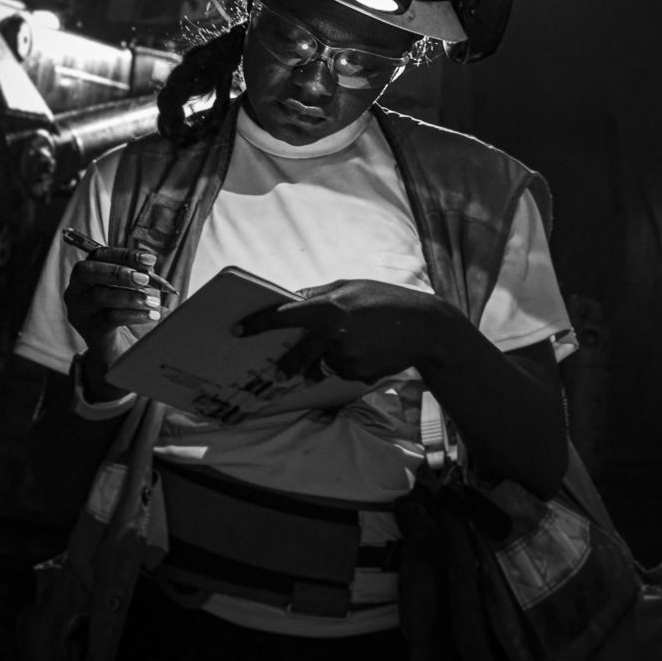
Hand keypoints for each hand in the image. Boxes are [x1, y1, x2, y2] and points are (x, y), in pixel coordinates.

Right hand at [63, 245, 168, 362]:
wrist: (121, 348)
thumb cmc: (127, 310)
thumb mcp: (135, 287)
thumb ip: (140, 273)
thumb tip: (149, 263)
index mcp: (86, 274)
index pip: (98, 255)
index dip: (124, 254)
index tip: (150, 260)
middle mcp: (76, 291)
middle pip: (88, 272)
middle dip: (119, 272)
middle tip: (146, 279)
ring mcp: (80, 311)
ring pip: (100, 296)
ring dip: (131, 296)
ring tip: (154, 301)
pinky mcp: (90, 330)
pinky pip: (110, 318)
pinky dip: (135, 314)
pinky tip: (152, 316)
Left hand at [237, 279, 454, 383]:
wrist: (424, 326)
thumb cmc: (385, 300)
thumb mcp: (351, 286)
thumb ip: (319, 294)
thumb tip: (293, 299)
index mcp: (328, 307)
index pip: (283, 316)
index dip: (258, 323)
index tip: (238, 330)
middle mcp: (333, 334)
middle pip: (297, 356)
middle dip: (287, 365)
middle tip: (280, 370)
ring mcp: (346, 357)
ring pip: (323, 364)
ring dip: (329, 359)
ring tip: (358, 343)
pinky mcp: (359, 374)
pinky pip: (343, 372)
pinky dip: (349, 365)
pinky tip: (369, 351)